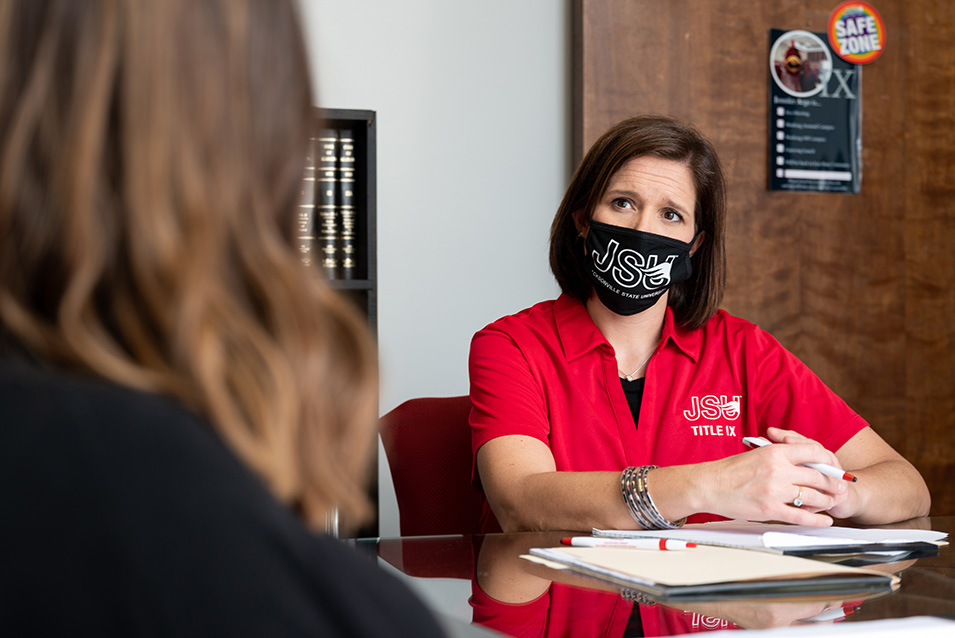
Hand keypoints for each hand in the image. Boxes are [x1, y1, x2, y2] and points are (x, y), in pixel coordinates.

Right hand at [692, 427, 848, 525]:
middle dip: (833, 484)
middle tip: (840, 488)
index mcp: (775, 452)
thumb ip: (780, 455)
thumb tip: (803, 462)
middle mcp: (778, 470)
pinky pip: (801, 516)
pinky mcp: (770, 509)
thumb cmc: (729, 470)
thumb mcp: (757, 453)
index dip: (829, 461)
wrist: (708, 485)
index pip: (814, 452)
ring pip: (813, 497)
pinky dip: (817, 520)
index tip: (835, 468)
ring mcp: (775, 490)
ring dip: (826, 501)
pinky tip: (824, 520)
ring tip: (831, 503)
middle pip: (818, 477)